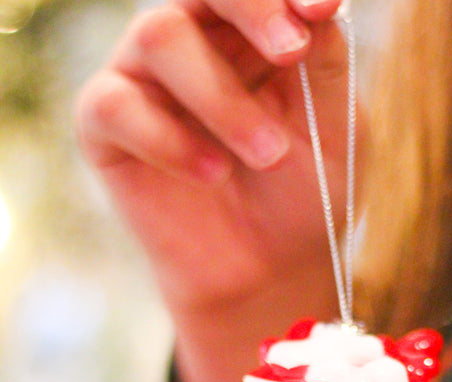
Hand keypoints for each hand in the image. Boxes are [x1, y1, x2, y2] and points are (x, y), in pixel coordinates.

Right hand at [76, 0, 351, 312]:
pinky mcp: (105, 127)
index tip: (322, 9)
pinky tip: (213, 174)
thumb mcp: (336, 128)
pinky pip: (115, 104)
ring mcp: (143, 78)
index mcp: (249, 28)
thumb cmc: (304, 197)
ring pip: (159, 37)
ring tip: (268, 154)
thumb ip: (326, 61)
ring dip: (221, 98)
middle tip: (292, 51)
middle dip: (251, 7)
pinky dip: (171, 140)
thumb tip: (319, 2)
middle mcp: (191, 38)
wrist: (269, 274)